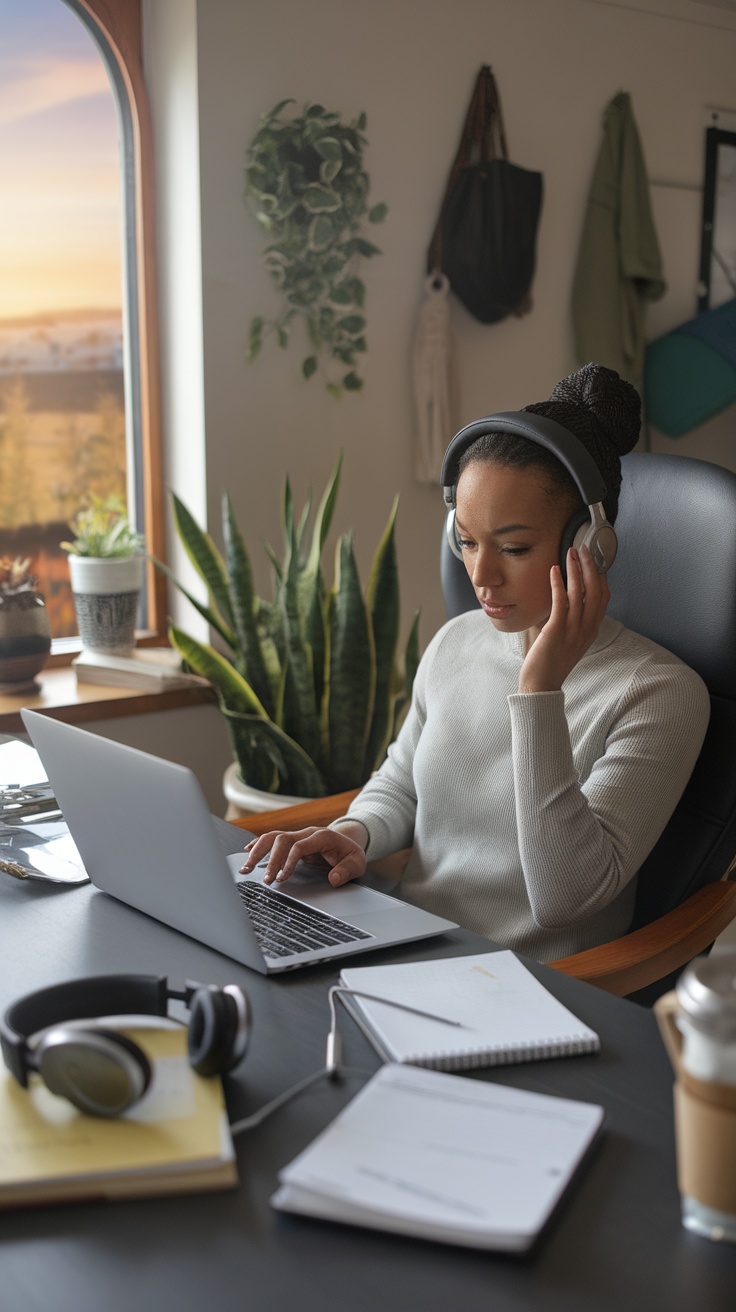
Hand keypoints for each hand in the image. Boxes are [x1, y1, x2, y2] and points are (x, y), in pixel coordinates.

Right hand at [239, 824, 367, 887]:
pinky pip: (272, 837)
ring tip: (247, 867)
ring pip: (273, 837)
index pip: (299, 846)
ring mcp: (298, 835)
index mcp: (322, 836)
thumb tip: (334, 879)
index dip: (289, 862)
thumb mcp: (357, 863)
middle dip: (271, 860)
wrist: (348, 841)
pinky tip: (247, 850)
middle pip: (282, 840)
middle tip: (265, 879)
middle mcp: (307, 833)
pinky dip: (258, 843)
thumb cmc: (350, 854)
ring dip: (258, 851)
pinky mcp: (292, 839)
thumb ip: (347, 870)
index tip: (282, 878)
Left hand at [518, 545, 609, 693]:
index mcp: (591, 630)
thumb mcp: (569, 640)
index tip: (595, 560)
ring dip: (576, 570)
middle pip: (595, 591)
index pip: (603, 599)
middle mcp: (586, 629)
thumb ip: (572, 622)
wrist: (542, 686)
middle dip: (590, 567)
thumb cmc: (551, 662)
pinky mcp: (556, 631)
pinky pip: (560, 602)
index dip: (601, 577)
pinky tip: (554, 570)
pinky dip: (558, 584)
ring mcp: (573, 631)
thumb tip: (566, 601)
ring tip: (570, 553)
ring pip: (580, 594)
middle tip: (584, 549)